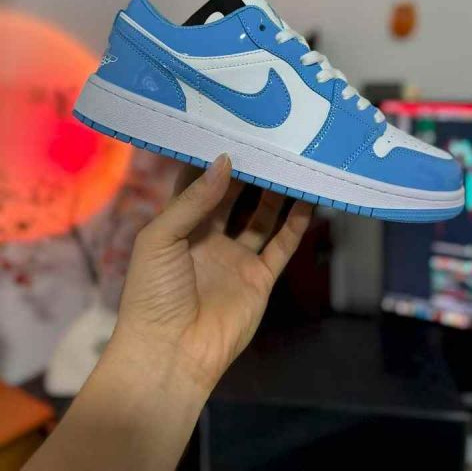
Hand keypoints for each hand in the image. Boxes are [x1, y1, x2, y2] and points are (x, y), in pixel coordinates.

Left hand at [114, 154, 312, 393]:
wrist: (171, 353)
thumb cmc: (153, 292)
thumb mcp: (160, 238)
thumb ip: (194, 199)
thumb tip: (225, 160)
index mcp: (179, 227)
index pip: (197, 184)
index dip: (211, 159)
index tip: (230, 129)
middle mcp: (209, 238)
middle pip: (232, 197)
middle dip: (248, 171)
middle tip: (268, 140)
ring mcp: (236, 259)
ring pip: (260, 217)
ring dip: (275, 193)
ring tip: (291, 162)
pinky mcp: (259, 279)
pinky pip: (281, 246)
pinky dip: (296, 224)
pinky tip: (308, 199)